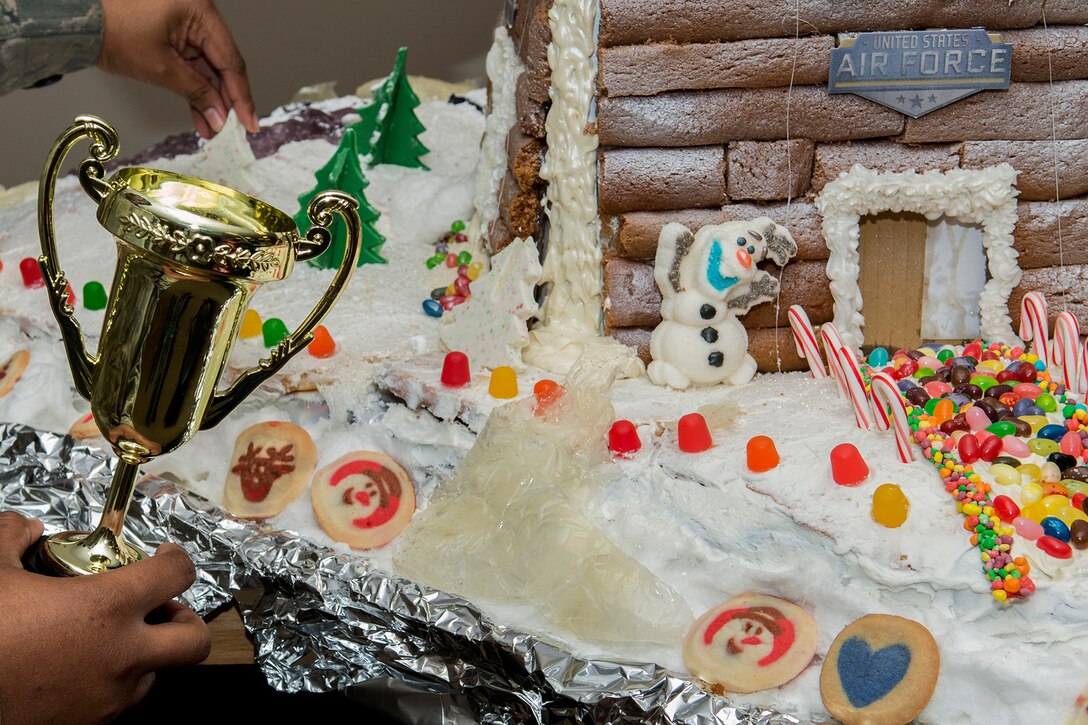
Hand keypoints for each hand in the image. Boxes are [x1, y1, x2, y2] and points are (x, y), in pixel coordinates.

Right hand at [0, 512, 210, 724]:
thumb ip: (13, 539)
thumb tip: (23, 528)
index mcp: (107, 608)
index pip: (178, 574)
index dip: (178, 558)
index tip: (167, 556)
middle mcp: (121, 656)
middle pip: (194, 639)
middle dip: (187, 620)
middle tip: (164, 608)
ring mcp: (109, 697)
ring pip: (157, 675)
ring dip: (147, 654)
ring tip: (114, 639)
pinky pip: (122, 702)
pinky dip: (116, 682)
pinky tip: (84, 667)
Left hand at [97, 0, 258, 138]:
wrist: (77, 23)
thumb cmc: (113, 30)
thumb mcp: (161, 67)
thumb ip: (196, 93)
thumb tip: (220, 117)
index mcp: (200, 12)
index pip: (231, 61)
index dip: (242, 96)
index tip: (249, 123)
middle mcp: (197, 16)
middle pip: (222, 65)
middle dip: (224, 101)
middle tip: (229, 129)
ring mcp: (186, 26)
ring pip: (207, 70)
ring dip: (209, 100)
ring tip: (211, 129)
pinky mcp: (174, 37)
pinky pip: (192, 67)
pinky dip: (194, 90)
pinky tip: (201, 115)